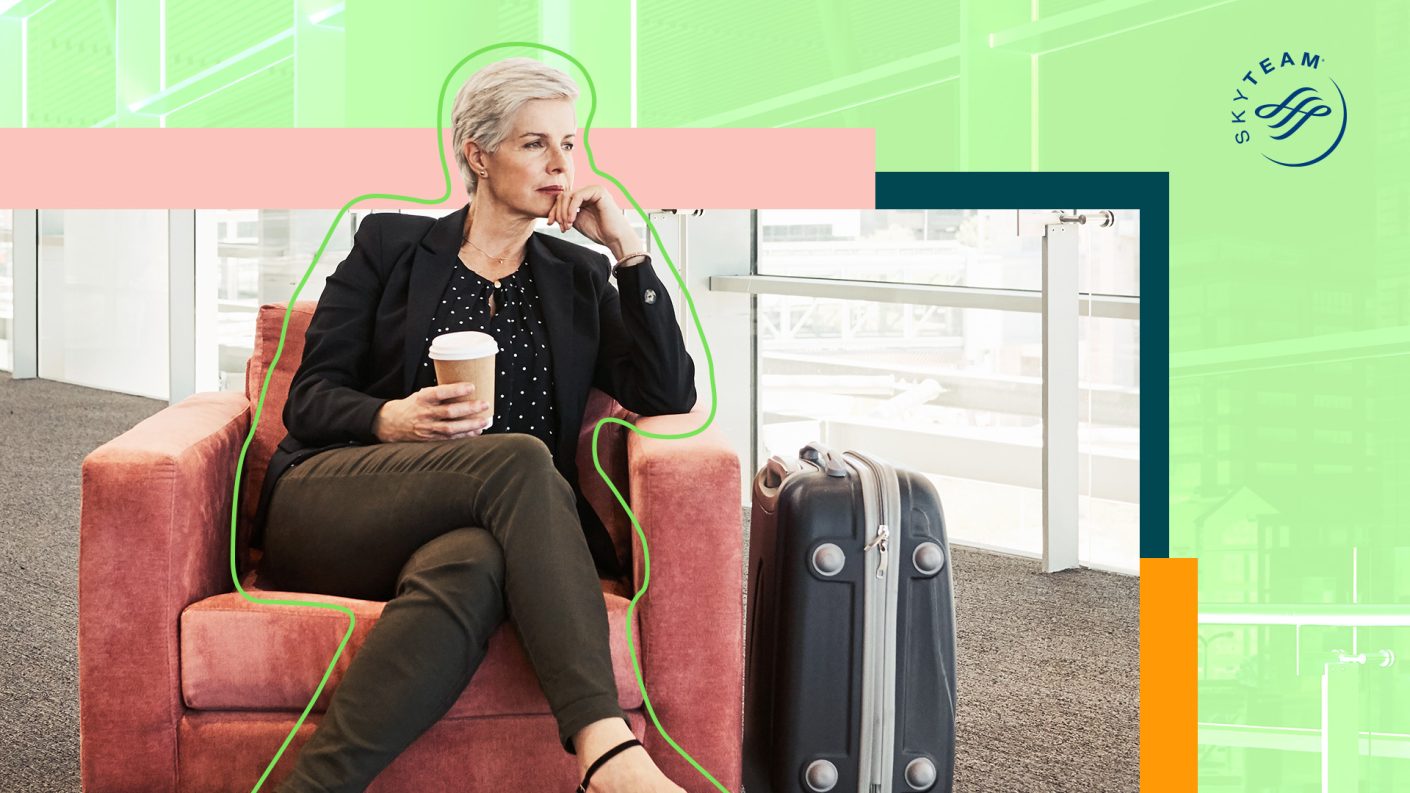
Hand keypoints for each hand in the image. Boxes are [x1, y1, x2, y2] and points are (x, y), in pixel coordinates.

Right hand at [372, 383, 491, 442]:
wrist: (392, 423)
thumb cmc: (413, 405)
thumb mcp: (422, 395)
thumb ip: (440, 394)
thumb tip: (466, 390)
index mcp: (422, 398)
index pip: (440, 392)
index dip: (456, 390)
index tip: (471, 386)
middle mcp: (425, 413)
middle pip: (449, 412)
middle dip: (469, 409)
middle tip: (484, 404)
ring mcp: (428, 428)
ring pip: (451, 428)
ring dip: (470, 425)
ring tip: (485, 421)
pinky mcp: (431, 439)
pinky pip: (450, 438)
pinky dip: (465, 435)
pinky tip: (476, 431)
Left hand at [547, 183, 632, 248]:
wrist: (615, 239)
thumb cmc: (599, 232)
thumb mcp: (576, 221)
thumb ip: (566, 213)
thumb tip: (552, 209)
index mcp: (584, 197)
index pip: (562, 199)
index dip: (553, 210)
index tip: (550, 224)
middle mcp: (589, 191)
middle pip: (563, 195)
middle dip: (558, 212)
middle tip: (562, 227)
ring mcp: (594, 189)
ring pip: (568, 195)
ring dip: (563, 212)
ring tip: (567, 225)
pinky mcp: (598, 191)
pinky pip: (577, 196)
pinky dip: (571, 209)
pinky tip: (572, 220)